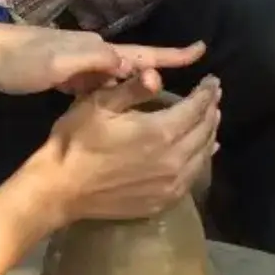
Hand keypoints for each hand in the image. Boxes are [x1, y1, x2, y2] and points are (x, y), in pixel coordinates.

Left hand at [0, 22, 204, 94]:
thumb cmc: (16, 60)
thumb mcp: (54, 64)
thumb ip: (93, 62)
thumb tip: (131, 63)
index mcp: (96, 49)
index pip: (142, 54)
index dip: (171, 55)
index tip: (200, 51)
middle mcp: (93, 52)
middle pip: (136, 64)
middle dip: (163, 72)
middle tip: (191, 85)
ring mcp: (78, 63)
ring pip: (118, 77)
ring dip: (139, 86)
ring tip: (165, 99)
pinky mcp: (64, 75)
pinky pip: (100, 85)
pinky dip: (115, 94)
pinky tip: (120, 106)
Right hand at [20, 73, 221, 222]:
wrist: (61, 189)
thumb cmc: (76, 141)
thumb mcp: (100, 104)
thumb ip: (133, 88)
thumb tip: (158, 74)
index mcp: (161, 131)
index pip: (196, 107)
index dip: (206, 92)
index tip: (212, 81)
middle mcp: (174, 159)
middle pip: (204, 130)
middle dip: (211, 110)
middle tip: (213, 97)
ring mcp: (170, 184)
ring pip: (203, 155)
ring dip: (209, 134)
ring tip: (211, 119)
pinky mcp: (163, 200)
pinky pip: (192, 177)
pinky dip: (202, 160)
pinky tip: (203, 152)